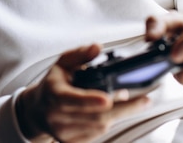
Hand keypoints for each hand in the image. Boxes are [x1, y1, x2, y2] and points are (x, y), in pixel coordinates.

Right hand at [16, 44, 150, 142]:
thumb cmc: (54, 84)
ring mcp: (64, 133)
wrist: (38, 110)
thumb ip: (80, 54)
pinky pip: (97, 134)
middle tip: (144, 100)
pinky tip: (112, 111)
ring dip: (119, 114)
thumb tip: (97, 47)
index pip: (71, 100)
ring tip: (132, 102)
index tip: (108, 98)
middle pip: (94, 116)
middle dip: (123, 108)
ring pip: (99, 127)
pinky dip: (109, 122)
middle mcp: (56, 117)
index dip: (90, 100)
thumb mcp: (62, 63)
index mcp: (53, 94)